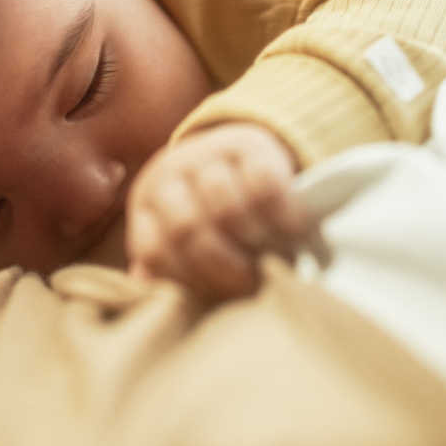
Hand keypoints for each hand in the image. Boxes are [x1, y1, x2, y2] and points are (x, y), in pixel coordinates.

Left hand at [127, 123, 311, 301]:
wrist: (238, 152)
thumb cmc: (212, 210)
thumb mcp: (186, 235)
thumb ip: (174, 267)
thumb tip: (157, 300)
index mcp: (147, 204)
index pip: (156, 252)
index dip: (190, 283)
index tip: (220, 301)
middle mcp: (169, 174)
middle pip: (188, 230)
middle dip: (225, 268)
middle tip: (254, 286)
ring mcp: (206, 154)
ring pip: (227, 210)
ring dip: (256, 245)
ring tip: (277, 263)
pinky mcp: (248, 144)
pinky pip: (264, 187)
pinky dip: (284, 217)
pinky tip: (298, 234)